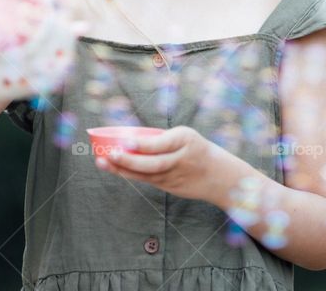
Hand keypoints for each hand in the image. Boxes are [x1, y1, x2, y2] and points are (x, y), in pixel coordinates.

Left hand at [95, 126, 226, 202]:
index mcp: (186, 140)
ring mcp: (176, 176)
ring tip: (103, 162)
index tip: (125, 142)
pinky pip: (148, 180)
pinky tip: (115, 169)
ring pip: (146, 174)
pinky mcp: (171, 187)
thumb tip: (132, 139)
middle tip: (108, 154)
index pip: (161, 144)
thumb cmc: (200, 150)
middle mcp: (181, 159)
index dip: (142, 145)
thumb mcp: (188, 138)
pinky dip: (130, 174)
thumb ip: (164, 139)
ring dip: (123, 169)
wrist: (222, 177)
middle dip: (128, 160)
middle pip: (152, 163)